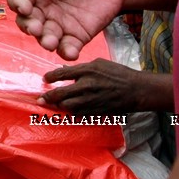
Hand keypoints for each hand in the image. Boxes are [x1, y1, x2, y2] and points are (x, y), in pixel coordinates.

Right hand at [7, 0, 126, 59]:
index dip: (17, 3)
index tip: (25, 7)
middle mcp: (42, 8)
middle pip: (27, 21)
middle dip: (29, 27)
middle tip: (36, 29)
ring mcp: (58, 23)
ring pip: (45, 37)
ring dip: (45, 42)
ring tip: (50, 43)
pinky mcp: (77, 35)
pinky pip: (68, 47)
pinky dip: (67, 53)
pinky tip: (71, 53)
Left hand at [40, 59, 167, 114]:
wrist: (136, 90)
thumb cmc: (118, 73)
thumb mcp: (99, 63)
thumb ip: (81, 68)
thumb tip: (65, 70)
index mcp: (87, 70)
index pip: (61, 74)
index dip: (50, 77)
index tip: (44, 80)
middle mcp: (87, 86)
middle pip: (61, 94)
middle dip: (48, 97)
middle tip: (41, 99)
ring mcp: (92, 100)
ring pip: (68, 107)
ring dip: (59, 106)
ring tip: (53, 105)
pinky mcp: (97, 111)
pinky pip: (79, 114)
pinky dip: (71, 113)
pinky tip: (67, 111)